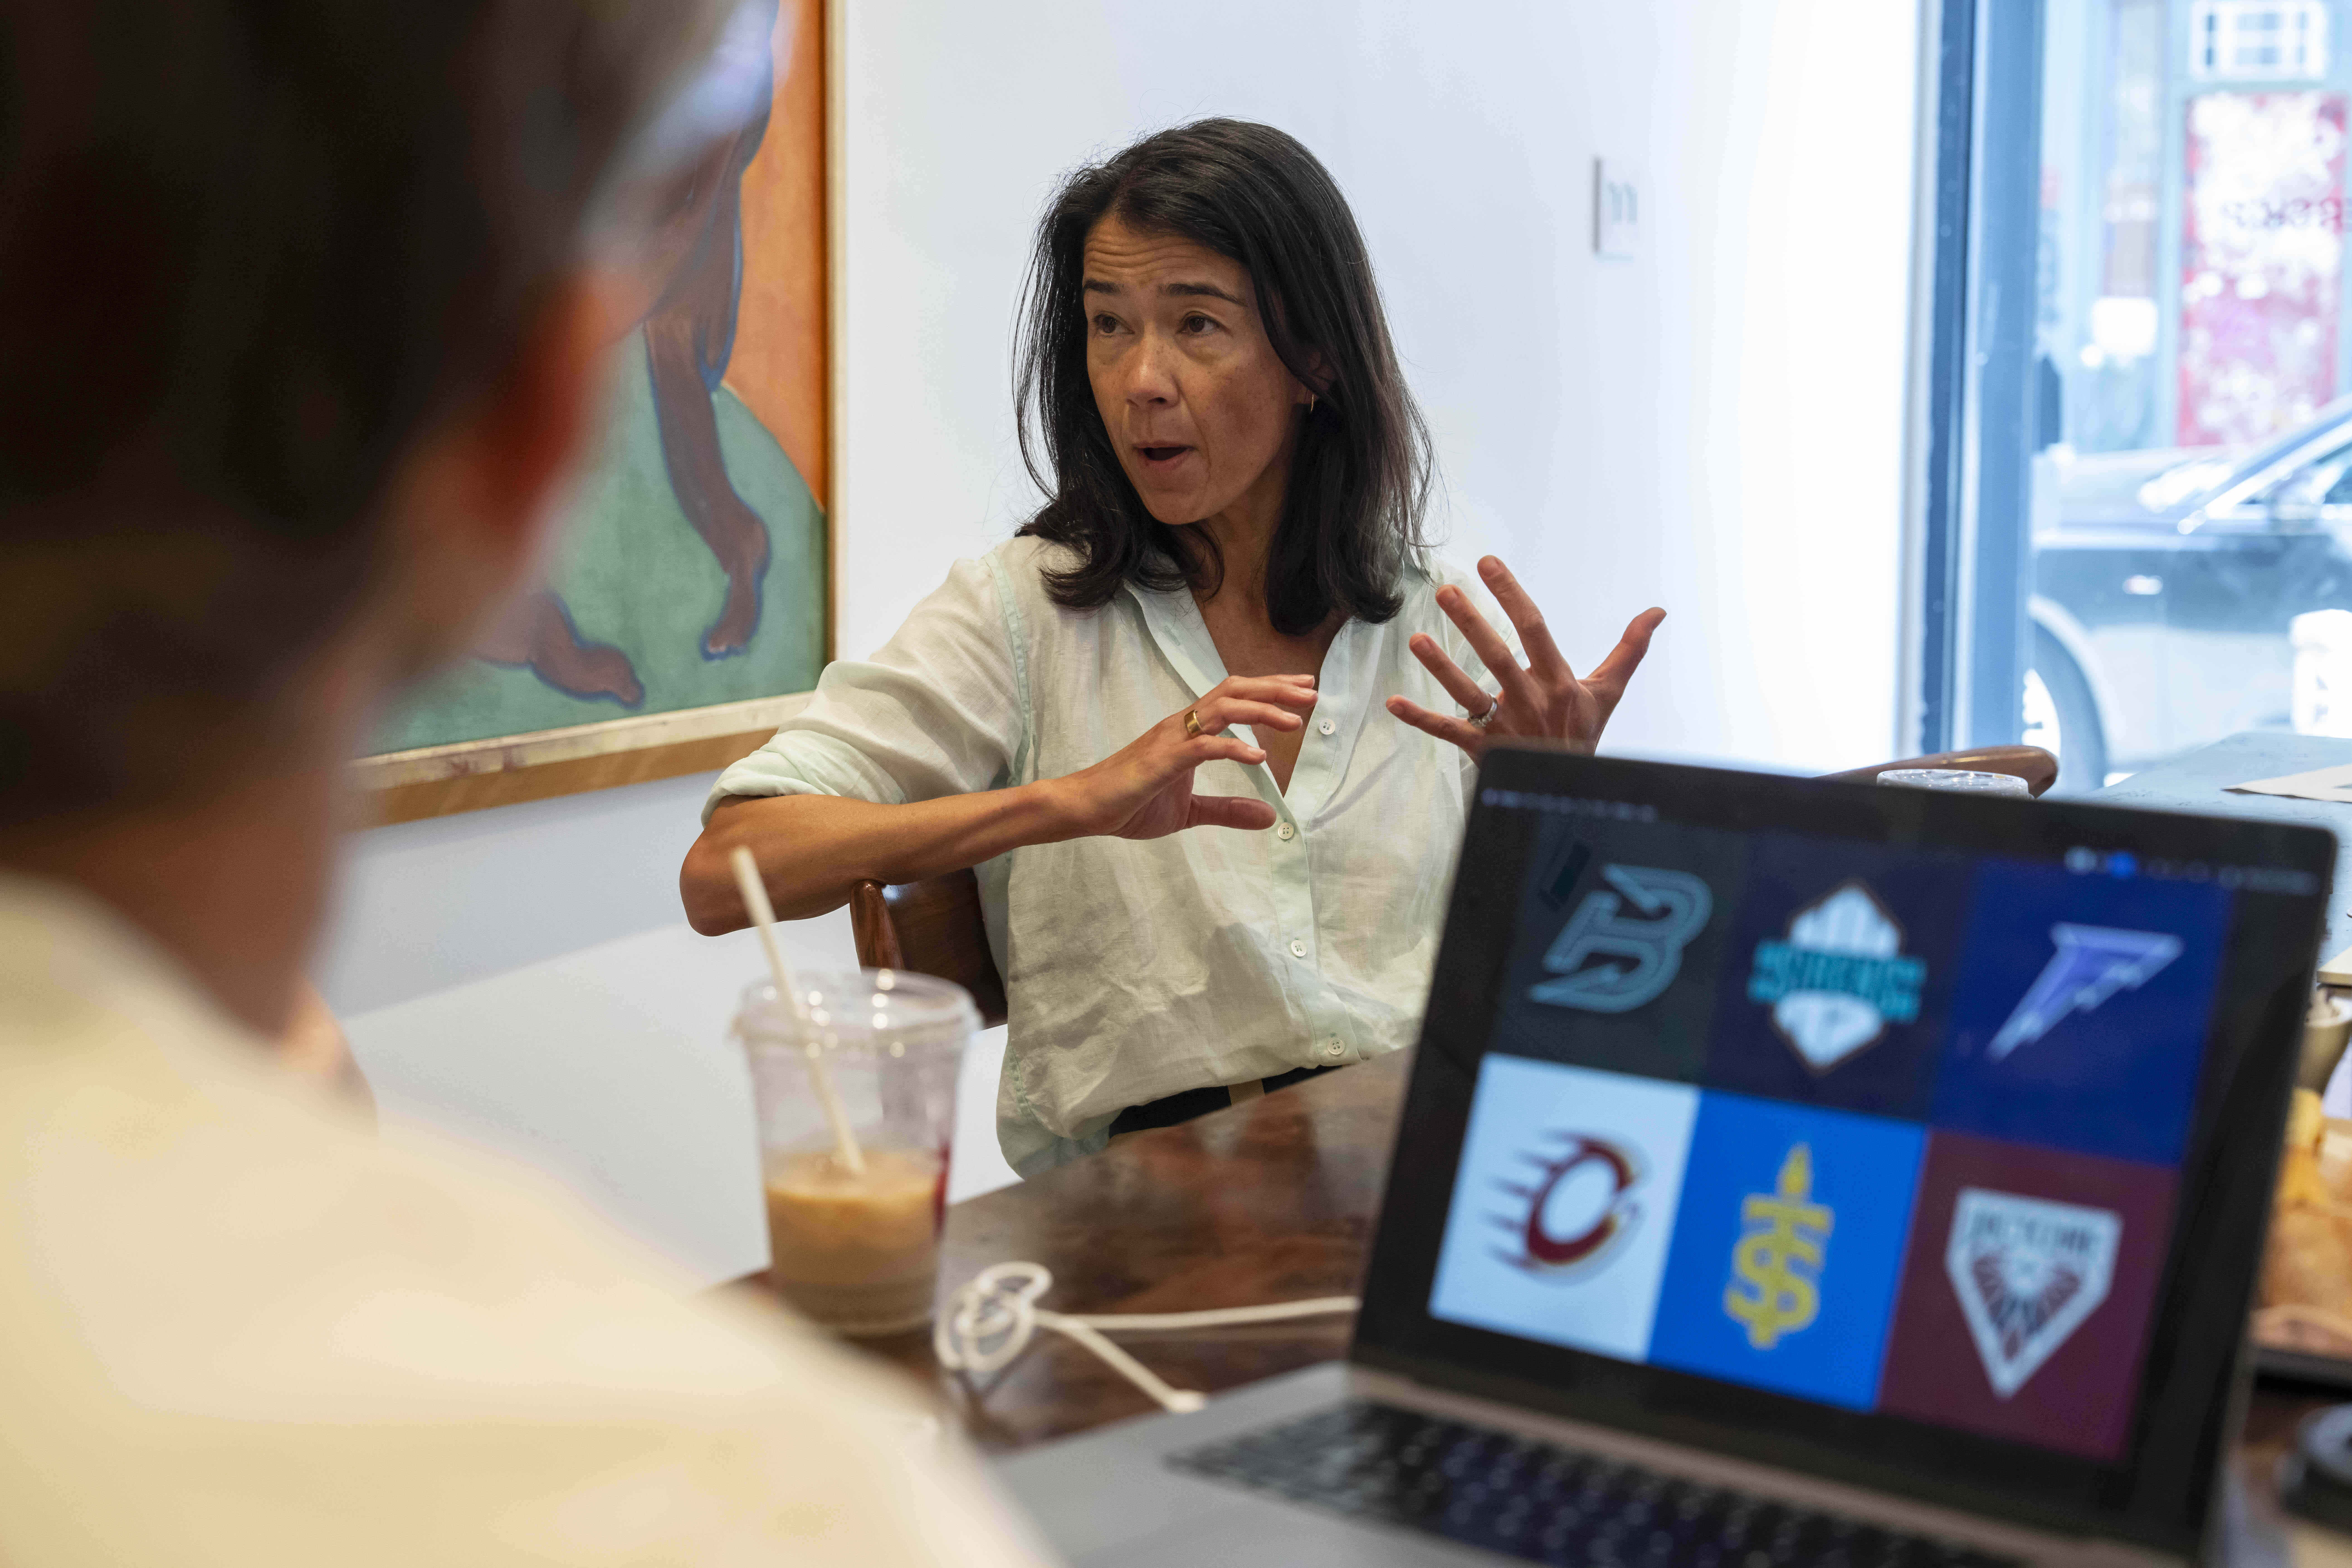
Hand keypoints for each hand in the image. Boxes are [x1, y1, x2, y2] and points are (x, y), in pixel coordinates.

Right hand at [1053, 675, 1319, 839]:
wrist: (1086, 807)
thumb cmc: (1131, 803)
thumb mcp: (1189, 812)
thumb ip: (1227, 811)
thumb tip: (1269, 816)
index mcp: (1189, 732)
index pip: (1234, 697)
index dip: (1270, 690)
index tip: (1302, 689)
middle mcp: (1182, 726)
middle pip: (1234, 692)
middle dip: (1275, 690)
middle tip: (1312, 693)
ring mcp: (1172, 740)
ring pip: (1222, 710)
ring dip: (1262, 712)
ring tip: (1295, 722)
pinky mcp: (1162, 760)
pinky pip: (1203, 747)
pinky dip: (1233, 749)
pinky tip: (1259, 759)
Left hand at [1385, 556, 1662, 757]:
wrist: (1567, 791)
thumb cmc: (1582, 734)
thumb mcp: (1607, 692)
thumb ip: (1628, 649)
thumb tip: (1657, 611)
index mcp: (1558, 681)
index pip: (1534, 629)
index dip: (1512, 595)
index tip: (1488, 564)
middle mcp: (1530, 701)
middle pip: (1498, 657)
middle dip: (1472, 623)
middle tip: (1446, 592)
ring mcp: (1505, 727)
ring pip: (1468, 693)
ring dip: (1441, 667)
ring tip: (1416, 639)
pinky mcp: (1483, 750)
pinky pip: (1448, 731)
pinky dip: (1420, 719)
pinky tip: (1393, 703)